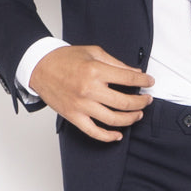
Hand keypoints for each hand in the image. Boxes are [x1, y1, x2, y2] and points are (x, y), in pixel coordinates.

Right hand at [30, 45, 153, 141]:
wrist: (40, 67)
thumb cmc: (65, 59)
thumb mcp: (93, 53)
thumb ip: (116, 63)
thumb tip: (135, 73)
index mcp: (95, 71)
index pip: (128, 79)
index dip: (143, 82)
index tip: (150, 82)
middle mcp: (89, 90)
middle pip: (125, 103)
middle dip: (141, 103)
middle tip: (147, 100)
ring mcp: (81, 106)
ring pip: (113, 120)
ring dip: (130, 119)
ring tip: (137, 114)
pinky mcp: (74, 116)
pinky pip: (94, 132)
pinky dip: (108, 137)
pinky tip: (118, 135)